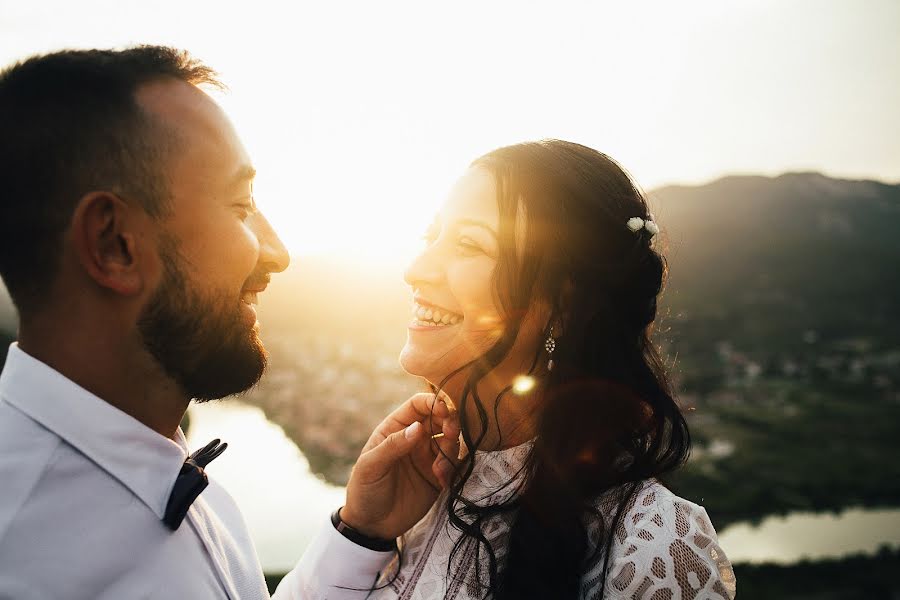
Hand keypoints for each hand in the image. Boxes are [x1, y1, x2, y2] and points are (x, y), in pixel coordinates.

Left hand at [341, 392, 460, 540]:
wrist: (371, 526)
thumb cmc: (364, 490)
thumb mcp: (371, 466)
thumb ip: (393, 445)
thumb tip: (418, 427)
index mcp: (396, 428)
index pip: (418, 405)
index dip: (433, 402)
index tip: (444, 409)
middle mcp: (415, 438)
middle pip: (441, 419)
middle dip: (450, 422)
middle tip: (451, 433)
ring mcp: (428, 456)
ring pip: (451, 441)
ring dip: (451, 449)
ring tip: (438, 470)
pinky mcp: (439, 476)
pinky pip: (455, 465)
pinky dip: (453, 469)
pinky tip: (442, 481)